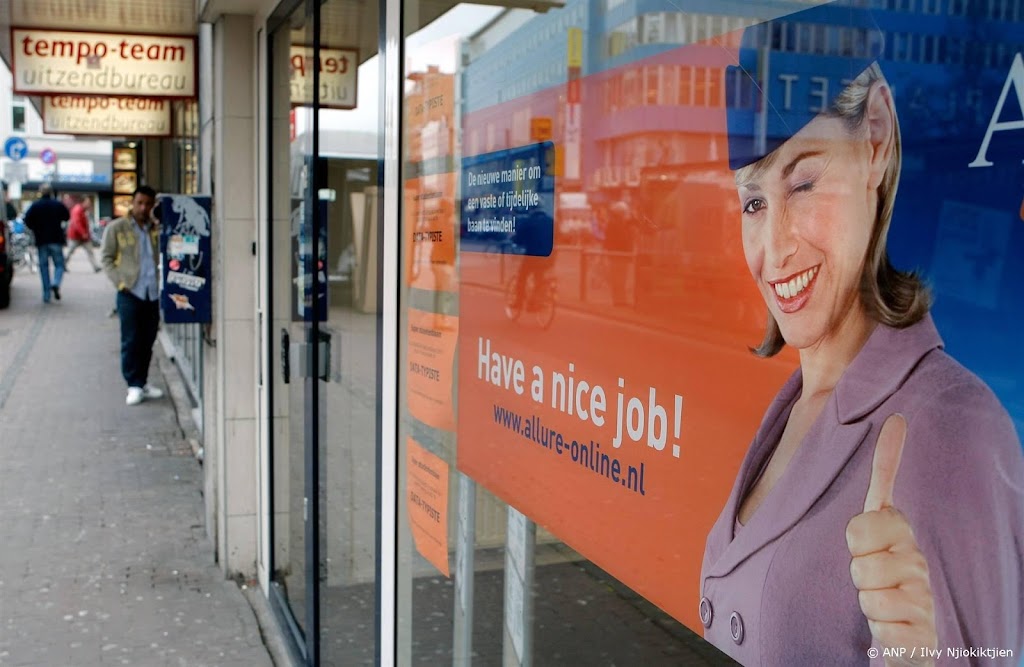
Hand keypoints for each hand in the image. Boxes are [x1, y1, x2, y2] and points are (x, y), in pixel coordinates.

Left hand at [846, 414, 936, 665]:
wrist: (905, 628)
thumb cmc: (884, 572)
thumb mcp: (875, 523)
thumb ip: (884, 474)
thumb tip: (896, 419)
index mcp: (903, 535)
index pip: (863, 525)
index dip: (857, 538)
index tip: (868, 543)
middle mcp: (918, 563)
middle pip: (860, 562)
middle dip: (857, 572)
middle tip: (870, 577)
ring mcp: (924, 598)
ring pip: (868, 596)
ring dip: (866, 603)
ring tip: (881, 601)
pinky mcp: (924, 634)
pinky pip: (884, 629)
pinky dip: (882, 632)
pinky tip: (893, 626)